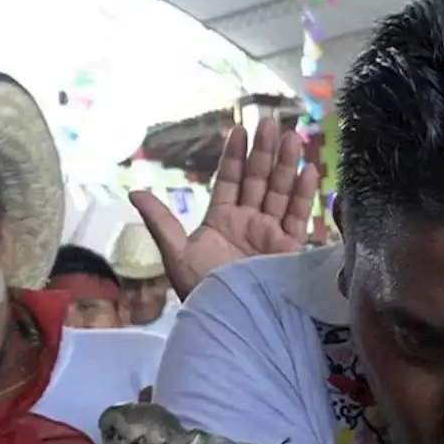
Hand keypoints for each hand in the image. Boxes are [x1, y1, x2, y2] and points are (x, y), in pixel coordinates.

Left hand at [129, 117, 319, 300]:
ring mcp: (272, 234)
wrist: (231, 320)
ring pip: (281, 192)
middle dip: (266, 152)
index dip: (234, 156)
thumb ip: (161, 222)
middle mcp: (249, 223)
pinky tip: (308, 171)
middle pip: (259, 180)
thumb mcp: (176, 254)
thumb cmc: (202, 290)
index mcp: (222, 221)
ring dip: (287, 165)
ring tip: (293, 137)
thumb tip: (135, 192)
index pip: (230, 181)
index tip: (239, 131)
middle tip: (273, 122)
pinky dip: (303, 195)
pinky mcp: (291, 249)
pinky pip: (299, 216)